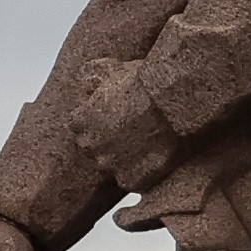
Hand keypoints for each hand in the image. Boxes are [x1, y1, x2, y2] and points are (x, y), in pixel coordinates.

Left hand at [72, 58, 185, 201]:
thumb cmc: (146, 81)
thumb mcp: (112, 70)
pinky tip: (158, 158)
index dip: (104, 125)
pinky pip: (134, 181)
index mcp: (79, 122)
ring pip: (115, 167)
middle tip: (138, 133)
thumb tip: (88, 76)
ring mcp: (110, 164)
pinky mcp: (131, 178)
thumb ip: (94, 78)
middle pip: (98, 150)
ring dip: (128, 160)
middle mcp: (90, 145)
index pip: (84, 130)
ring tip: (151, 144)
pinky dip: (144, 174)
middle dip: (113, 144)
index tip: (120, 119)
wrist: (171, 98)